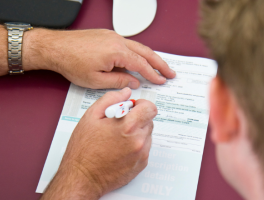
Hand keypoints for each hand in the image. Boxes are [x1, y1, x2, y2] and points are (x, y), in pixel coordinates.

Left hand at [23, 28, 175, 88]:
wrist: (56, 48)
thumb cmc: (71, 62)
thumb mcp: (97, 79)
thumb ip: (119, 80)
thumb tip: (134, 81)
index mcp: (117, 52)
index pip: (141, 64)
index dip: (153, 74)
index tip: (162, 80)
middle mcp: (117, 41)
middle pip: (146, 52)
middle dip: (160, 63)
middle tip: (170, 72)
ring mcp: (113, 36)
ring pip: (138, 47)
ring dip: (150, 57)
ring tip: (159, 66)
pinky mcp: (107, 36)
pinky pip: (128, 44)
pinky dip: (138, 52)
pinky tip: (139, 60)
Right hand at [41, 88, 156, 198]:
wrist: (81, 177)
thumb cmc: (83, 149)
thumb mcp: (91, 116)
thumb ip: (111, 99)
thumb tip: (126, 93)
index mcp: (128, 126)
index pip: (150, 108)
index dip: (142, 105)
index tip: (133, 107)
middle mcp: (139, 141)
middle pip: (149, 121)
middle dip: (137, 118)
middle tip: (120, 124)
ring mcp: (141, 154)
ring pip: (147, 134)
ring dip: (137, 132)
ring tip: (118, 138)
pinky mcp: (141, 164)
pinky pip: (145, 148)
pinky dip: (136, 145)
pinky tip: (120, 148)